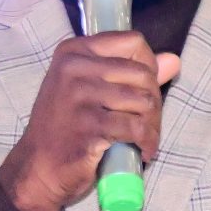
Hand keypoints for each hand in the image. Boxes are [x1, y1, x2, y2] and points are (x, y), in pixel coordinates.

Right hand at [0, 32, 180, 210]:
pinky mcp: (89, 127)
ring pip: (144, 101)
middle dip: (154, 101)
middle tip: (148, 122)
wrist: (37, 168)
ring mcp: (80, 97)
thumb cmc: (64, 127)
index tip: (146, 88)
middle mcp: (74, 68)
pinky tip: (144, 151)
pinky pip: (136, 128)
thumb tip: (173, 60)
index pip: (133, 42)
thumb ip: (128, 73)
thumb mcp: (88, 91)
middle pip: (142, 73)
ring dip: (153, 125)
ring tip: (146, 138)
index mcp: (74, 52)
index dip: (149, 65)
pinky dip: (147, 142)